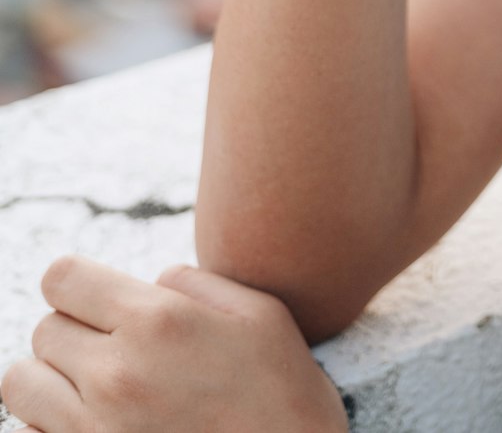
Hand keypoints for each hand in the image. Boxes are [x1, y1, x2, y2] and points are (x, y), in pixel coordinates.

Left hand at [1, 255, 348, 430]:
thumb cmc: (281, 393)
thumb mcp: (258, 312)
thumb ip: (193, 283)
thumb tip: (150, 283)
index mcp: (157, 321)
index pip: (62, 279)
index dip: (76, 283)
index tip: (97, 298)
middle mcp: (115, 375)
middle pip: (43, 331)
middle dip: (73, 331)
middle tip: (112, 346)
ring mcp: (96, 430)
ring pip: (22, 386)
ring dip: (51, 380)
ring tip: (93, 386)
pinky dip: (51, 426)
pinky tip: (97, 424)